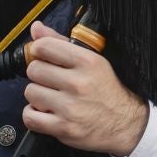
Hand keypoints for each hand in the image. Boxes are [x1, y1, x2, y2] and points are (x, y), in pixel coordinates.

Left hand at [22, 22, 149, 156]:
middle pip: (34, 70)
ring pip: (30, 92)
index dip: (40, 51)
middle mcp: (79, 83)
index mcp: (88, 62)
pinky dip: (34, 115)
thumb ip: (62, 43)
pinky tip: (47, 113)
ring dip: (38, 96)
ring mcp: (70, 107)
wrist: (127, 124)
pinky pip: (29, 117)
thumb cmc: (109, 91)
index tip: (45, 57)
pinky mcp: (63, 128)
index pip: (44, 47)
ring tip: (53, 98)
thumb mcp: (94, 61)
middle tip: (53, 81)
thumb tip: (36, 28)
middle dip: (40, 75)